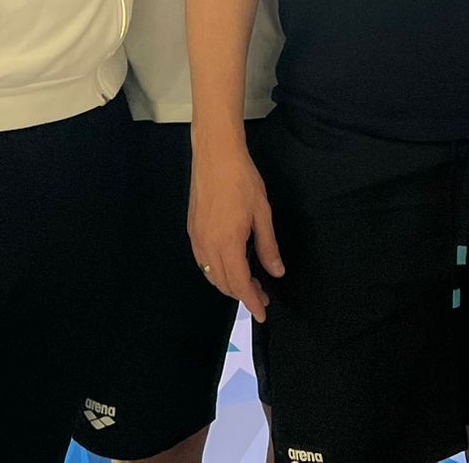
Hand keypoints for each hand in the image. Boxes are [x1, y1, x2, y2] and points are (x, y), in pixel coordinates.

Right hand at [188, 141, 283, 321]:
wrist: (215, 155)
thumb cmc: (243, 180)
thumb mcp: (263, 214)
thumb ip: (268, 247)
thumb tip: (276, 272)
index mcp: (227, 244)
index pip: (240, 284)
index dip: (251, 302)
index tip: (262, 314)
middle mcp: (207, 246)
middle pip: (224, 283)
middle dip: (243, 294)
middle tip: (263, 294)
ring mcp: (196, 239)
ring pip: (211, 275)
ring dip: (229, 284)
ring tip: (249, 282)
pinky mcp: (192, 231)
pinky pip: (203, 262)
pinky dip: (217, 272)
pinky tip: (230, 265)